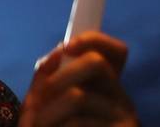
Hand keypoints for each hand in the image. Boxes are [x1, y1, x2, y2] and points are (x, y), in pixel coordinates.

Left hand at [20, 31, 136, 126]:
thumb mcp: (45, 107)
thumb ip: (48, 80)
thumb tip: (58, 54)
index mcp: (104, 90)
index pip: (115, 52)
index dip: (93, 40)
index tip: (66, 48)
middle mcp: (121, 101)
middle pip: (95, 64)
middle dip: (56, 77)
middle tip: (34, 102)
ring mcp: (125, 120)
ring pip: (77, 96)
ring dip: (44, 113)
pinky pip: (77, 123)